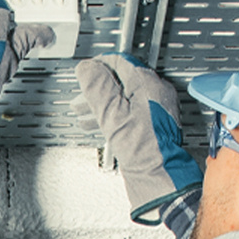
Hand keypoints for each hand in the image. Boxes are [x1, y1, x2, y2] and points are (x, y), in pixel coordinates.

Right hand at [75, 53, 202, 223]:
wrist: (157, 176)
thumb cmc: (141, 149)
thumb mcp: (111, 113)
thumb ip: (97, 87)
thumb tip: (87, 68)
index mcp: (147, 84)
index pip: (119, 62)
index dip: (97, 68)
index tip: (84, 75)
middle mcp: (155, 94)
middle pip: (121, 81)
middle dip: (97, 89)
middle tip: (81, 97)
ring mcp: (155, 111)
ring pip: (124, 99)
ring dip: (102, 105)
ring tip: (85, 113)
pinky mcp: (152, 127)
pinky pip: (129, 114)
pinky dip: (113, 117)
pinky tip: (101, 125)